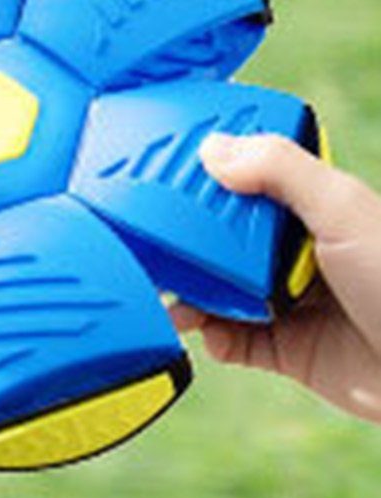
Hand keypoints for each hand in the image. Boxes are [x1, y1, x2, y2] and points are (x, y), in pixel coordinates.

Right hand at [169, 132, 380, 423]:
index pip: (253, 184)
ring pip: (221, 294)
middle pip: (226, 243)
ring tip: (174, 306)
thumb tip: (213, 148)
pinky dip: (215, 339)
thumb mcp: (342, 208)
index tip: (169, 182)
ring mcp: (290, 302)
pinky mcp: (285, 349)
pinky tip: (213, 335)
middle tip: (155, 250)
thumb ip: (280, 171)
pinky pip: (233, 342)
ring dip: (191, 300)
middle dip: (190, 249)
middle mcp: (300, 252)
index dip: (212, 182)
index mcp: (317, 208)